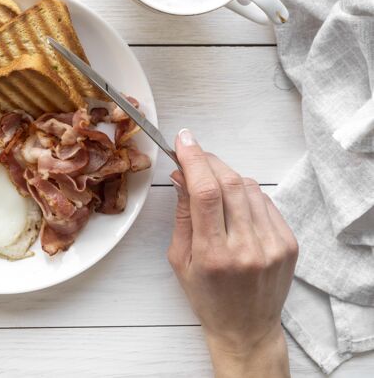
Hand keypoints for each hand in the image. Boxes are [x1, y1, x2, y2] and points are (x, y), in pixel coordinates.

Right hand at [167, 130, 297, 377]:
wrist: (246, 328)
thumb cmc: (207, 296)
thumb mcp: (179, 258)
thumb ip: (182, 213)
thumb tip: (182, 174)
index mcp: (213, 254)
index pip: (205, 192)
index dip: (194, 159)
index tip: (183, 140)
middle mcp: (246, 248)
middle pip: (230, 183)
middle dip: (208, 160)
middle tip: (193, 154)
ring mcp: (272, 245)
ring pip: (250, 187)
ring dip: (226, 176)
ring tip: (212, 184)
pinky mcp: (288, 243)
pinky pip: (265, 201)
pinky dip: (246, 193)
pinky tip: (234, 203)